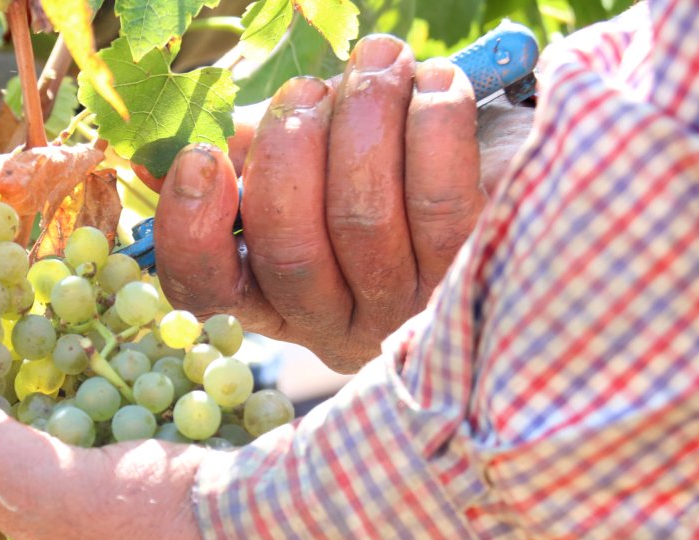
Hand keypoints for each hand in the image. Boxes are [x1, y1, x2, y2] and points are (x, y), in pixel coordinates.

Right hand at [147, 35, 532, 371]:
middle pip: (288, 251)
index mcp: (274, 296)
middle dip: (289, 150)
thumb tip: (183, 151)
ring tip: (378, 61)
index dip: (192, 227)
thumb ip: (251, 159)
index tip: (202, 157)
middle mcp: (334, 320)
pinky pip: (439, 200)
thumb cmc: (384, 168)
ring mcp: (403, 308)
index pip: (206, 287)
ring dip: (363, 118)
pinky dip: (433, 123)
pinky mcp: (471, 275)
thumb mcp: (310, 169)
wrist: (514, 183)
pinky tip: (436, 82)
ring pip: (361, 219)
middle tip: (305, 90)